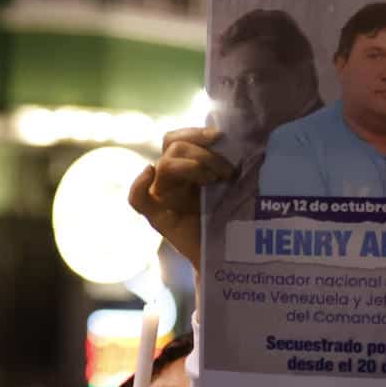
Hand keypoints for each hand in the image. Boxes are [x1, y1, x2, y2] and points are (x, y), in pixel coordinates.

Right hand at [127, 127, 232, 270]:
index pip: (177, 139)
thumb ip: (229, 163)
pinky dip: (139, 184)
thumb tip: (248, 139)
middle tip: (226, 172)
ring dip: (194, 165)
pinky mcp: (158, 218)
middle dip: (204, 155)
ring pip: (163, 165)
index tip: (219, 137)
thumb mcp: (234, 184)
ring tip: (217, 179)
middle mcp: (170, 179)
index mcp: (185, 167)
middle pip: (174, 148)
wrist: (228, 253)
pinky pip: (138, 199)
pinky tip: (149, 173)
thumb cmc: (233, 217)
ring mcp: (162, 197)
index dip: (195, 133)